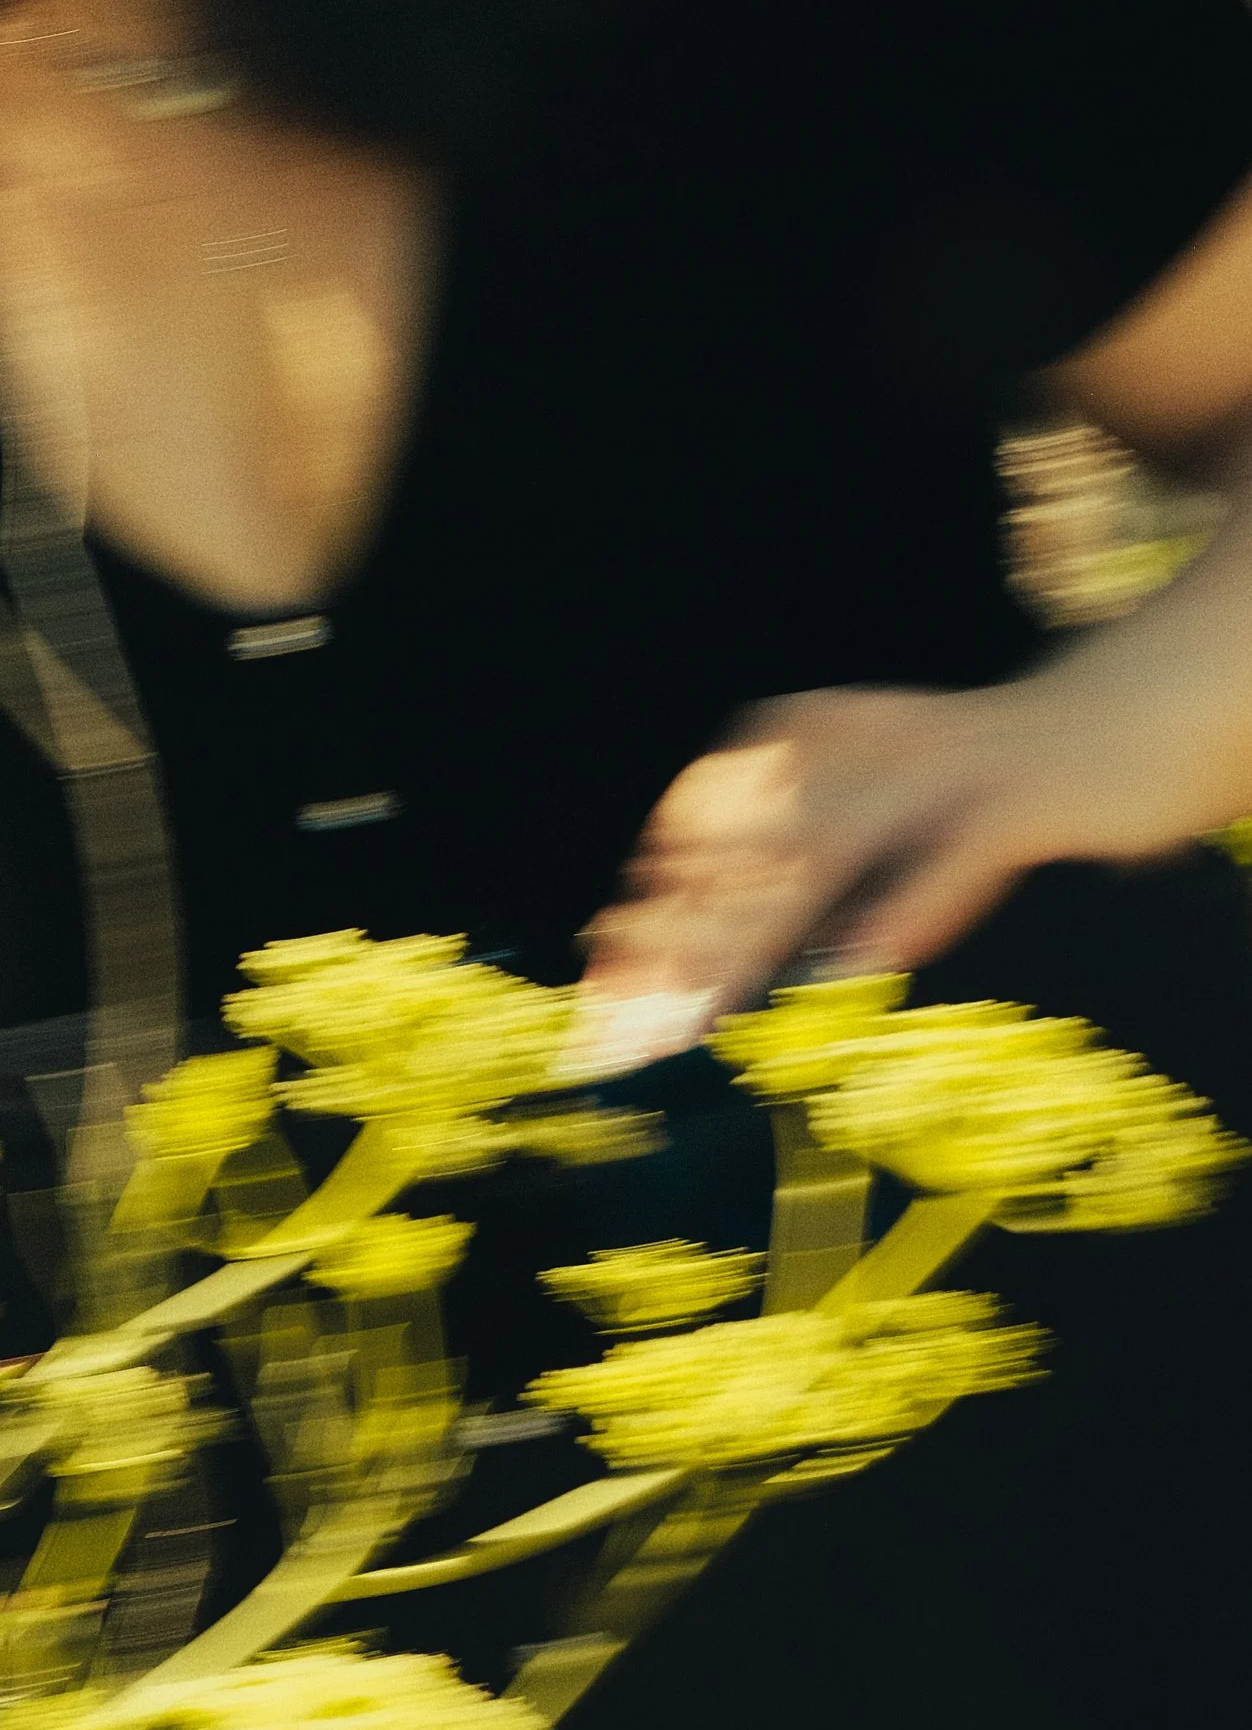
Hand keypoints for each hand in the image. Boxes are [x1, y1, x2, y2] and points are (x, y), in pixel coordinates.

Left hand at [568, 669, 1217, 1073]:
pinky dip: (901, 910)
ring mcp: (942, 766)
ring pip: (827, 853)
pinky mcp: (1018, 798)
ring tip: (701, 1007)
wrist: (1130, 714)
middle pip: (746, 849)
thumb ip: (799, 868)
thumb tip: (694, 949)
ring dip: (756, 935)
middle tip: (623, 1015)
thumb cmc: (988, 784)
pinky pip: (950, 859)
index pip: (703, 818)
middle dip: (679, 936)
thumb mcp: (879, 809)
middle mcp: (864, 742)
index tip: (600, 977)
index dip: (650, 900)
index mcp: (818, 733)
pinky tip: (853, 967)